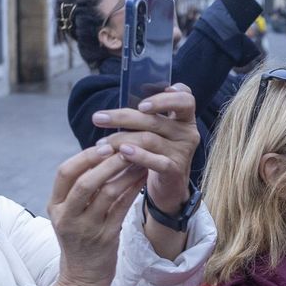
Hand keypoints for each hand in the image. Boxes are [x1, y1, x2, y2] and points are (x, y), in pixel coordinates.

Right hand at [46, 146, 147, 285]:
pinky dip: (133, 191)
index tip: (104, 145)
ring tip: (140, 160)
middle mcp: (67, 216)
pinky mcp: (105, 238)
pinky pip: (122, 208)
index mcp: (56, 206)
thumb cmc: (80, 239)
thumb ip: (80, 188)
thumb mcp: (70, 214)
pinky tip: (143, 179)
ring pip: (107, 194)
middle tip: (126, 148)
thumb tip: (102, 153)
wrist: (83, 278)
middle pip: (85, 182)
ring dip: (125, 174)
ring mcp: (86, 229)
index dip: (85, 156)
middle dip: (107, 162)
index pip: (64, 172)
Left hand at [89, 84, 199, 215]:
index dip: (166, 97)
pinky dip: (138, 156)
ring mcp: (183, 152)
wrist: (169, 188)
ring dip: (121, 139)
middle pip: (155, 120)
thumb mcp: (157, 133)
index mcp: (184, 118)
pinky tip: (123, 152)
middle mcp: (187, 132)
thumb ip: (146, 118)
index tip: (142, 103)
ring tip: (102, 143)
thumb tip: (114, 109)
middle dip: (123, 117)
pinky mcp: (175, 170)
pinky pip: (156, 161)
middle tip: (98, 118)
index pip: (185, 99)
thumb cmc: (158, 153)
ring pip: (149, 139)